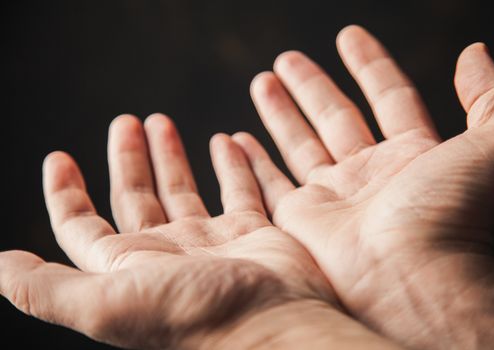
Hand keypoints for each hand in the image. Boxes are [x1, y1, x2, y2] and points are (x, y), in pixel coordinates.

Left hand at [0, 114, 401, 348]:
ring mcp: (211, 242)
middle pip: (137, 199)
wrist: (272, 326)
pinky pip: (239, 190)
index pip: (83, 226)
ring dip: (171, 157)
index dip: (65, 193)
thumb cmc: (189, 316)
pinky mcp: (251, 232)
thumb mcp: (104, 303)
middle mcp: (166, 253)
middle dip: (128, 160)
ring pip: (185, 191)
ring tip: (162, 121)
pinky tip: (225, 140)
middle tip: (126, 121)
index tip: (59, 158)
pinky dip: (231, 165)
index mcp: (127, 266)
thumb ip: (47, 288)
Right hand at [235, 25, 493, 348]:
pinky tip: (235, 140)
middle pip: (335, 118)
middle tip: (286, 58)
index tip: (347, 35)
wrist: (411, 277)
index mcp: (413, 155)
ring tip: (261, 81)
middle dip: (311, 85)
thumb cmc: (451, 215)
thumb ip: (492, 97)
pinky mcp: (302, 221)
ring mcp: (334, 199)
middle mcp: (372, 176)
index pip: (389, 97)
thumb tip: (475, 55)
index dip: (369, 64)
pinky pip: (271, 185)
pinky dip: (252, 164)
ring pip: (300, 146)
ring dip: (280, 114)